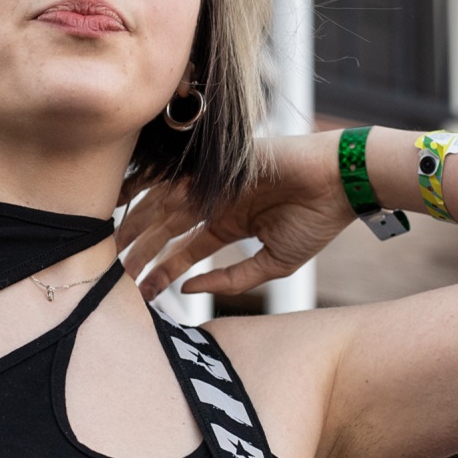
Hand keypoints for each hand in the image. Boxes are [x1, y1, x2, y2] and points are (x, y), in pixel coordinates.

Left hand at [117, 132, 353, 298]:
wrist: (341, 182)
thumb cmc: (317, 221)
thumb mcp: (274, 265)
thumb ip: (232, 279)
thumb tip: (188, 290)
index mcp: (229, 222)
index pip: (184, 247)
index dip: (162, 267)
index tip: (141, 290)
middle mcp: (215, 201)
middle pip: (167, 226)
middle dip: (142, 249)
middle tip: (115, 273)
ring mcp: (214, 182)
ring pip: (166, 206)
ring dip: (141, 230)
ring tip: (119, 254)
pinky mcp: (216, 166)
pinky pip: (177, 180)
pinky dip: (153, 195)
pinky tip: (131, 214)